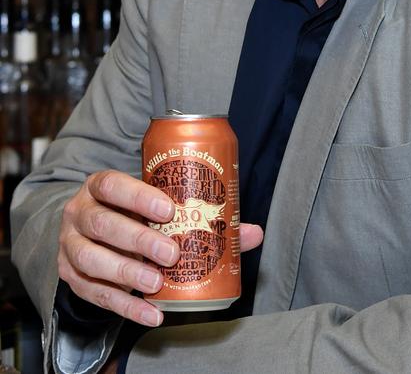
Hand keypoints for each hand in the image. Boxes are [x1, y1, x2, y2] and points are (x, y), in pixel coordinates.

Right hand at [58, 170, 262, 326]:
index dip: (138, 196)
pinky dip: (125, 307)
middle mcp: (79, 213)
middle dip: (137, 239)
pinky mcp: (71, 278)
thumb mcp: (154, 204)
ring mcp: (70, 246)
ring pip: (92, 260)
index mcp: (100, 186)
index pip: (112, 185)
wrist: (88, 231)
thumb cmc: (132, 213)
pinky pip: (95, 295)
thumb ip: (199, 214)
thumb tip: (252, 233)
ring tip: (157, 284)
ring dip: (127, 273)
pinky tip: (152, 313)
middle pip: (102, 224)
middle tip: (170, 253)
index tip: (167, 209)